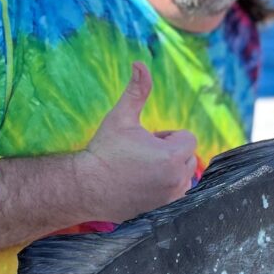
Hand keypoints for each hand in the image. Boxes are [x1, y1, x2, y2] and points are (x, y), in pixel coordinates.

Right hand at [75, 62, 197, 222]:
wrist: (86, 187)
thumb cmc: (104, 151)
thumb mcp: (121, 117)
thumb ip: (137, 90)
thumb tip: (140, 63)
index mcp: (172, 155)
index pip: (188, 138)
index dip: (167, 136)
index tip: (146, 141)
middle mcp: (177, 179)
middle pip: (187, 156)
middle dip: (169, 152)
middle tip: (140, 156)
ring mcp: (172, 198)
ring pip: (183, 175)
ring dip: (169, 170)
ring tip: (141, 171)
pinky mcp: (165, 211)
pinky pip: (176, 193)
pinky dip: (165, 188)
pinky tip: (142, 185)